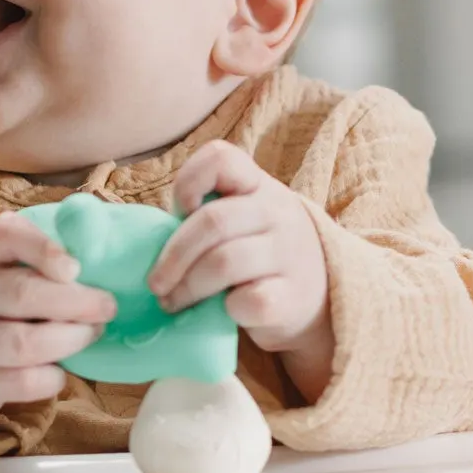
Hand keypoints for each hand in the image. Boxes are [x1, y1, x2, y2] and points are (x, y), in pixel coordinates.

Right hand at [0, 214, 114, 450]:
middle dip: (77, 303)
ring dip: (70, 340)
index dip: (42, 248)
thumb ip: (36, 256)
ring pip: (23, 344)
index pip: (4, 236)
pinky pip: (22, 382)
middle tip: (107, 307)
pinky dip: (51, 377)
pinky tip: (57, 369)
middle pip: (22, 294)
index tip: (74, 267)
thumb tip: (102, 264)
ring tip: (88, 334)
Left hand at [150, 144, 331, 367]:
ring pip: (223, 263)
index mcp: (260, 187)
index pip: (221, 158)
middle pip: (212, 222)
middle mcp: (278, 213)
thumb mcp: (246, 221)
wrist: (320, 300)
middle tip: (155, 283)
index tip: (179, 212)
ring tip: (173, 302)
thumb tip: (151, 242)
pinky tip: (222, 313)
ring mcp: (288, 255)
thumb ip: (208, 217)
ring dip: (187, 287)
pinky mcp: (291, 298)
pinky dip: (225, 309)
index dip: (188, 181)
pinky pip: (247, 300)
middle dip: (173, 256)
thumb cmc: (262, 258)